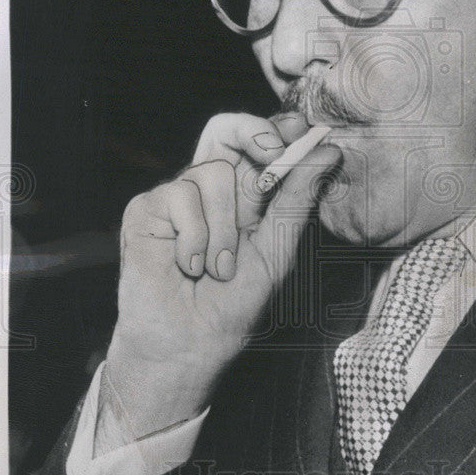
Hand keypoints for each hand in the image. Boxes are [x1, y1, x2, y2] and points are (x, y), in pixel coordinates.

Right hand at [95, 111, 341, 452]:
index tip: (300, 135)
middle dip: (254, 134)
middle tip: (273, 156)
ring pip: (213, 173)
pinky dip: (194, 239)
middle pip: (226, 128)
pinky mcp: (146, 209)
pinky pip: (180, 197)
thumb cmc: (233, 305)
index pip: (260, 142)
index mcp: (246, 195)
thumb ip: (298, 199)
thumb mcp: (278, 250)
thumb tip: (328, 153)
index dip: (279, 129)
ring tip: (218, 268)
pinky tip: (189, 267)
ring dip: (225, 229)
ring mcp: (177, 196)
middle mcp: (210, 188)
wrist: (189, 345)